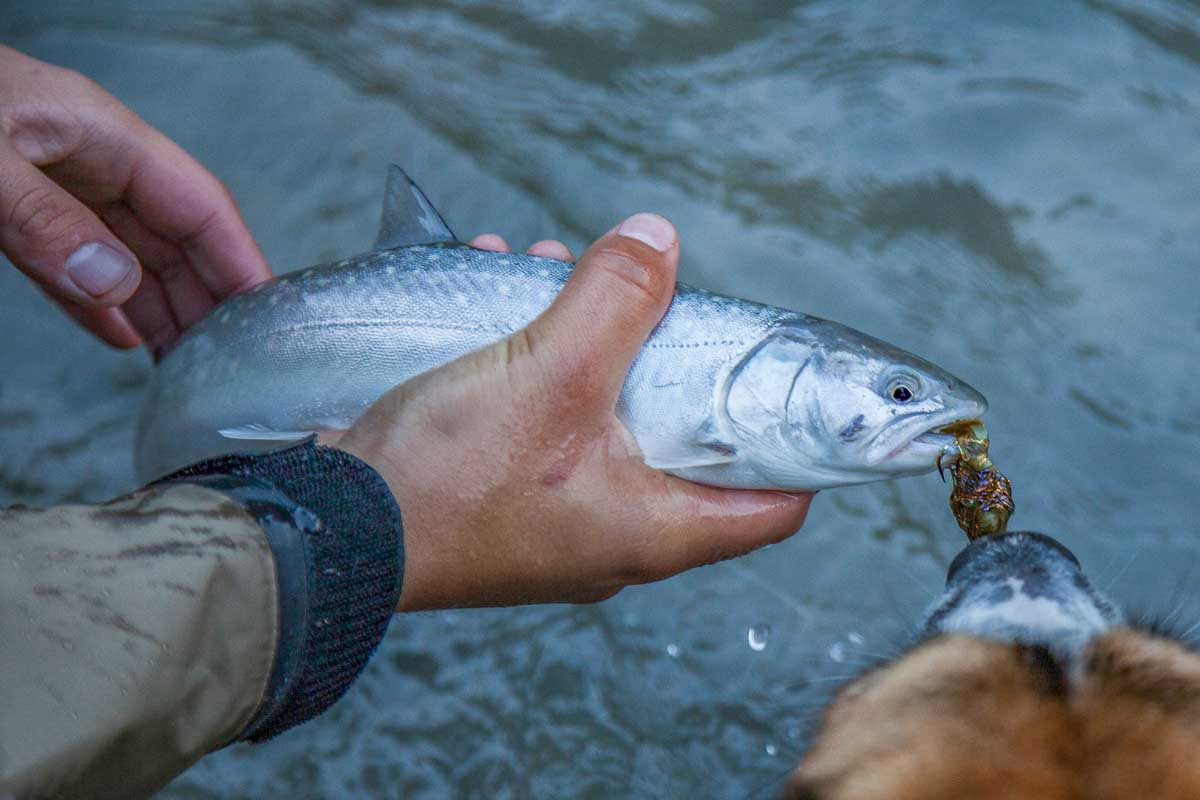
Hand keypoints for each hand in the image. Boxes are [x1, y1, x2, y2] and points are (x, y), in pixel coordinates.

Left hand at [0, 46, 269, 353]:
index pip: (198, 204)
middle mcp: (88, 163)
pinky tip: (121, 340)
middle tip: (231, 367)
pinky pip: (76, 265)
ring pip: (129, 257)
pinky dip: (101, 305)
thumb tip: (116, 289)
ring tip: (189, 370)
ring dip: (160, 312)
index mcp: (99, 134)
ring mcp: (54, 187)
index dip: (239, 260)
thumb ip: (41, 220)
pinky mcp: (17, 213)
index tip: (269, 318)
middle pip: (173, 239)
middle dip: (206, 299)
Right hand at [339, 214, 812, 609]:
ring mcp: (561, 525)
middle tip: (635, 294)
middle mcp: (618, 538)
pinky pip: (550, 426)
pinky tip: (500, 303)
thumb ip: (617, 299)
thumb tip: (660, 238)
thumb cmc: (452, 476)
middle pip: (684, 442)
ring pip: (608, 422)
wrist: (332, 530)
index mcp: (656, 529)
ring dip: (587, 343)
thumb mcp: (551, 372)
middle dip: (660, 352)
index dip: (793, 442)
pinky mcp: (511, 503)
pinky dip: (538, 367)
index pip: (774, 504)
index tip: (778, 379)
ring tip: (548, 275)